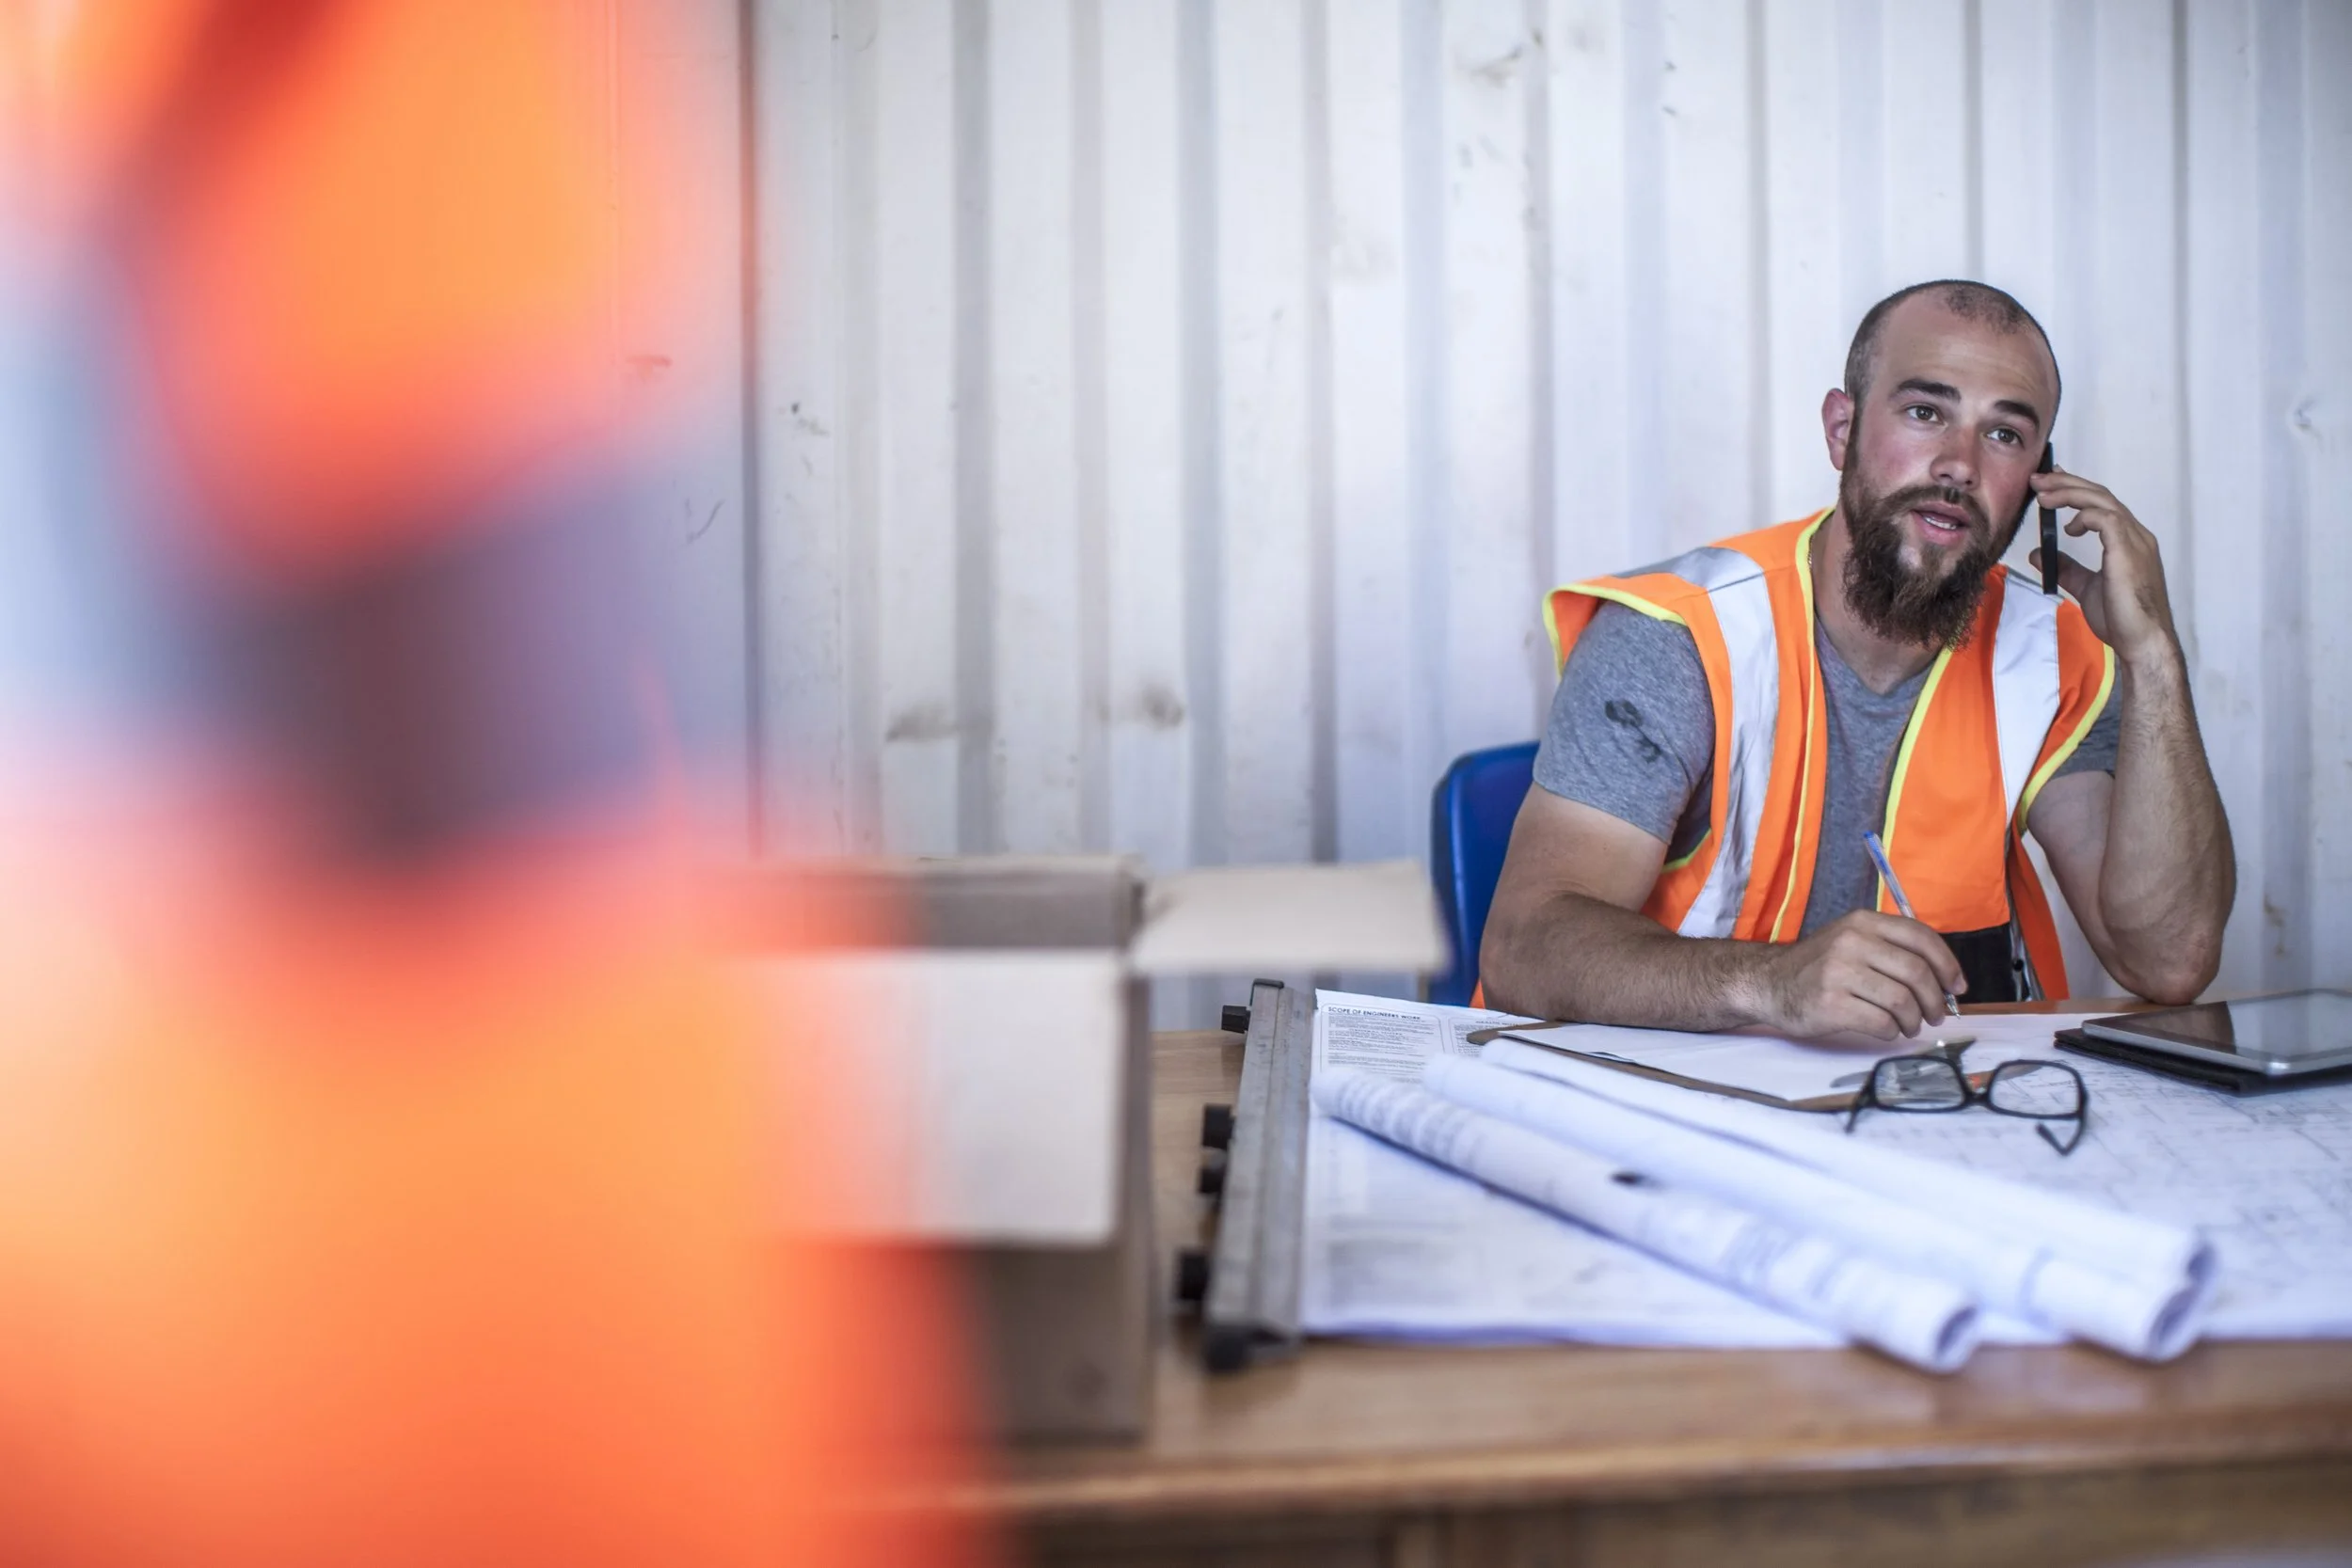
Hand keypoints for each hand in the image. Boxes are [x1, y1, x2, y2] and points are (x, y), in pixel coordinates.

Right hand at [1750, 911, 1964, 1039]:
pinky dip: (1893, 1032)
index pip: (1920, 937)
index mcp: (1862, 922)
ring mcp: (1839, 973)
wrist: (1768, 984)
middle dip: (1935, 999)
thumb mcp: (1851, 941)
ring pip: (1902, 1001)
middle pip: (1916, 972)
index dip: (1947, 964)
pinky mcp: (1831, 1004)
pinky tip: (1887, 1031)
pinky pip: (1881, 1023)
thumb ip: (1891, 950)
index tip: (1957, 987)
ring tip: (1910, 1026)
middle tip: (1936, 1014)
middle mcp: (1851, 942)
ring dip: (1914, 1020)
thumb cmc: (1818, 967)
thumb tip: (1945, 980)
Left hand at [2026, 467, 2181, 666]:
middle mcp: (2136, 535)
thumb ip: (2067, 568)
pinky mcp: (2128, 550)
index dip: (2076, 489)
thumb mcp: (2086, 587)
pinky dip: (2083, 515)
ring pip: (2102, 502)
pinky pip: (2106, 519)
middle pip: (2101, 496)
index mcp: (2128, 541)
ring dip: (2070, 493)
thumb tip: (2039, 553)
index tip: (2051, 483)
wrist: (2142, 641)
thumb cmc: (2121, 619)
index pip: (2102, 504)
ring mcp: (2136, 541)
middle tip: (2038, 479)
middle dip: (2068, 483)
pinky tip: (2066, 526)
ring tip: (2043, 494)